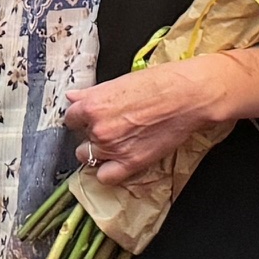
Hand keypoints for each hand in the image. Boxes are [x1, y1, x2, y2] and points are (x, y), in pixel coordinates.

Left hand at [64, 56, 232, 183]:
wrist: (188, 96)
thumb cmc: (159, 83)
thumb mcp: (120, 81)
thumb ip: (92, 93)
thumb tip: (74, 97)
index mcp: (92, 105)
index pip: (70, 118)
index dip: (81, 117)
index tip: (89, 117)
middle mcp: (98, 129)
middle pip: (79, 138)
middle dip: (91, 133)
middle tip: (110, 125)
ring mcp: (113, 148)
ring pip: (87, 157)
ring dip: (98, 151)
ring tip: (117, 141)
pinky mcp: (130, 163)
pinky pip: (105, 177)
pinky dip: (108, 172)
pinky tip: (117, 161)